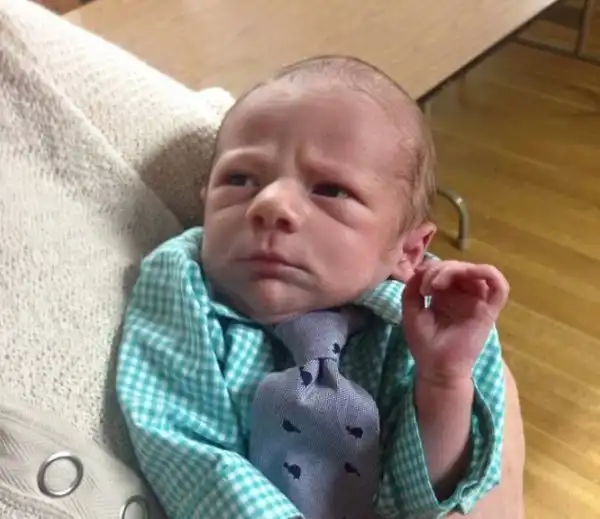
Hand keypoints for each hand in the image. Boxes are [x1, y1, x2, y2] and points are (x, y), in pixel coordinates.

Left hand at [402, 260, 508, 385]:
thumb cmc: (424, 343)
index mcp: (446, 295)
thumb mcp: (411, 310)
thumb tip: (420, 268)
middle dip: (439, 269)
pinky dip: (487, 273)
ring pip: (476, 271)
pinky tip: (468, 275)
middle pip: (460, 267)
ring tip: (437, 284)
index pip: (445, 268)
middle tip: (426, 287)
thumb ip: (413, 288)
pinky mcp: (490, 311)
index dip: (430, 269)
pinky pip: (500, 286)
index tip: (418, 286)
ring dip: (455, 270)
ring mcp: (478, 302)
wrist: (435, 367)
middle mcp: (464, 295)